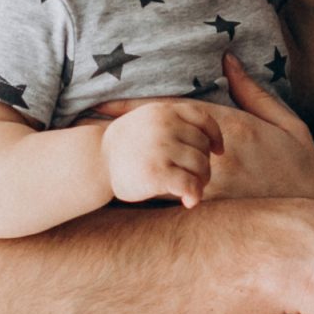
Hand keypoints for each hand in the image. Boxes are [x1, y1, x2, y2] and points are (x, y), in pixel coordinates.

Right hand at [100, 100, 224, 206]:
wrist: (96, 161)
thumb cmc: (127, 146)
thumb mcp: (148, 121)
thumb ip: (175, 124)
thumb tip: (215, 146)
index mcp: (164, 111)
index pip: (203, 119)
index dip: (215, 137)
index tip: (218, 152)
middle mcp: (164, 126)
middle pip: (203, 147)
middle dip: (203, 165)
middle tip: (194, 178)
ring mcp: (160, 148)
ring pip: (201, 165)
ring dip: (201, 181)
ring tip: (189, 189)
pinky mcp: (156, 172)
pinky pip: (190, 184)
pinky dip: (194, 194)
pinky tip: (188, 202)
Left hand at [101, 57, 313, 203]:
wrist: (313, 223)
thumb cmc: (302, 171)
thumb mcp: (288, 124)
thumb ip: (253, 92)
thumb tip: (228, 60)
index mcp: (233, 129)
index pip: (173, 111)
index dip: (134, 106)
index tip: (100, 99)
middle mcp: (215, 157)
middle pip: (157, 141)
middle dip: (119, 133)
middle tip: (80, 125)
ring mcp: (211, 188)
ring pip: (156, 172)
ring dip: (122, 164)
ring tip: (86, 160)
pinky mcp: (210, 214)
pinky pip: (169, 203)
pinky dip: (140, 196)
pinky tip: (113, 194)